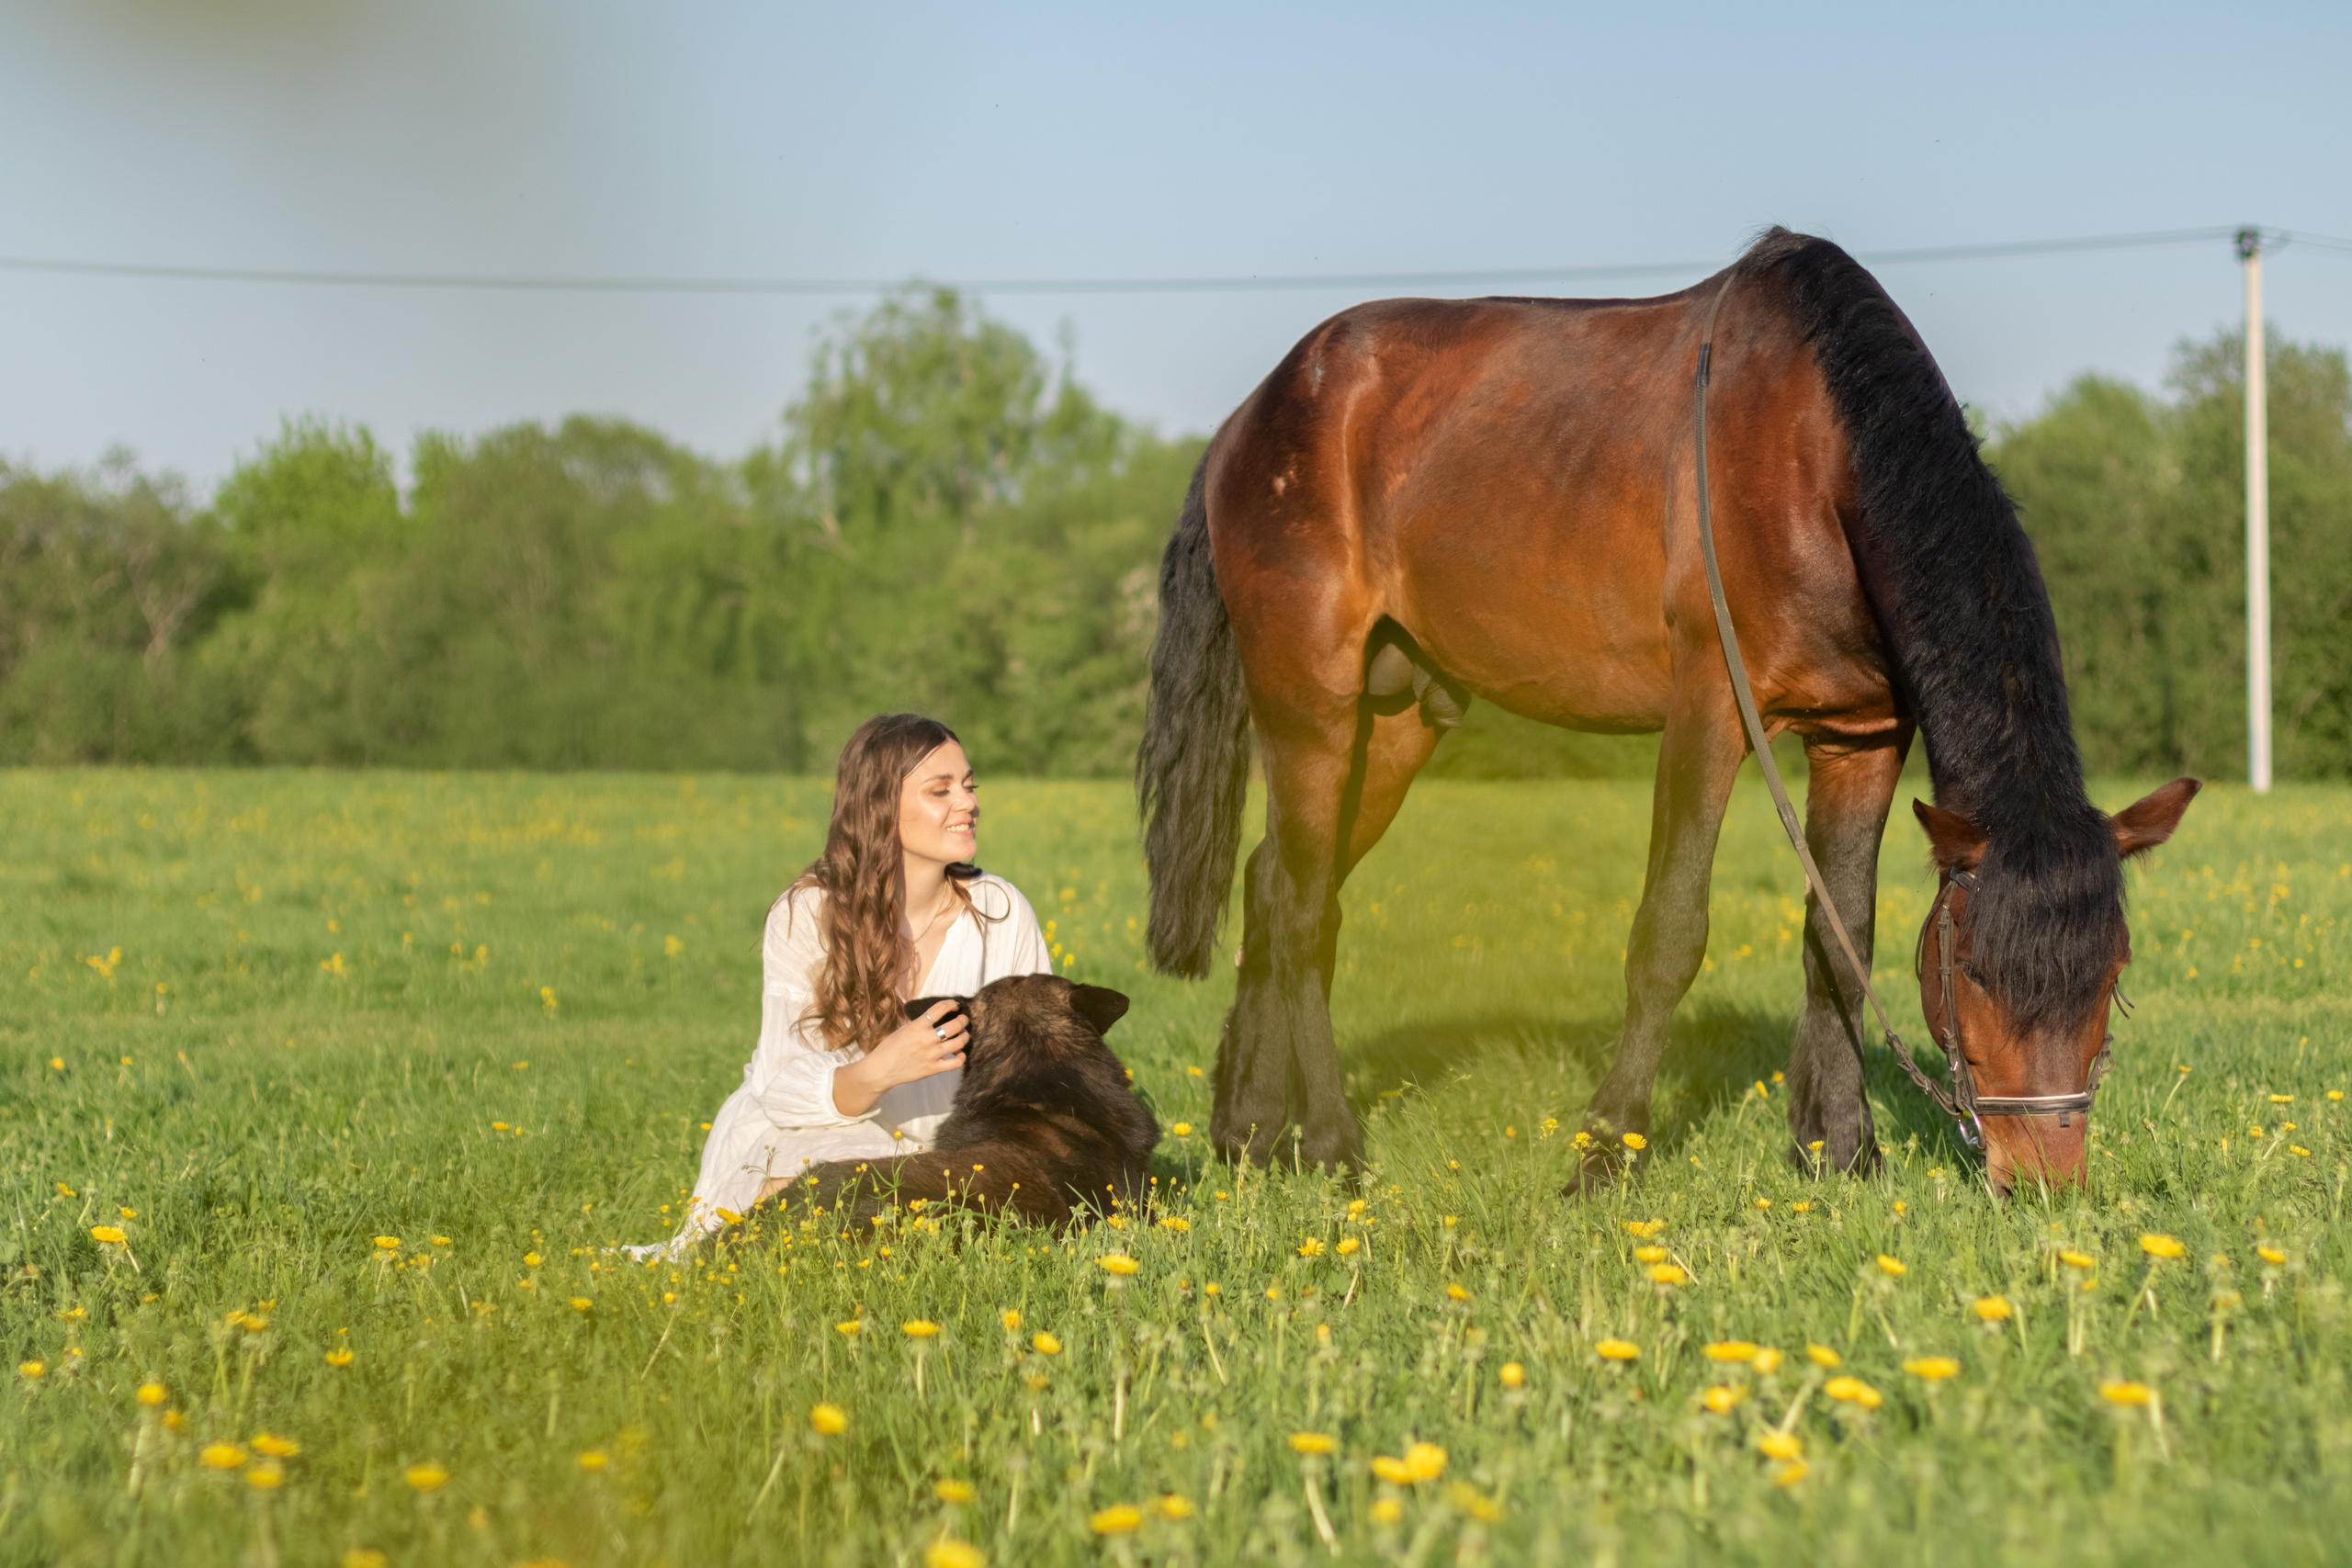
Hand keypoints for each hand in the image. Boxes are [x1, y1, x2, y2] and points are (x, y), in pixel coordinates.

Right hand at [831, 1000, 967, 1116]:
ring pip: (959, 1043)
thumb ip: (919, 1023)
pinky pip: (955, 1063)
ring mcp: (931, 1055)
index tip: (955, 1005)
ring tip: (964, 1034)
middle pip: (954, 1026)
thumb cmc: (890, 1048)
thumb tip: (935, 1016)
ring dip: (965, 1036)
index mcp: (917, 1027)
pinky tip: (959, 1054)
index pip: (939, 1009)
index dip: (951, 1004)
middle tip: (964, 1020)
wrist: (882, 1069)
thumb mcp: (903, 1029)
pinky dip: (961, 1057)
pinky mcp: (933, 1068)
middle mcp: (926, 1039)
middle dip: (963, 1020)